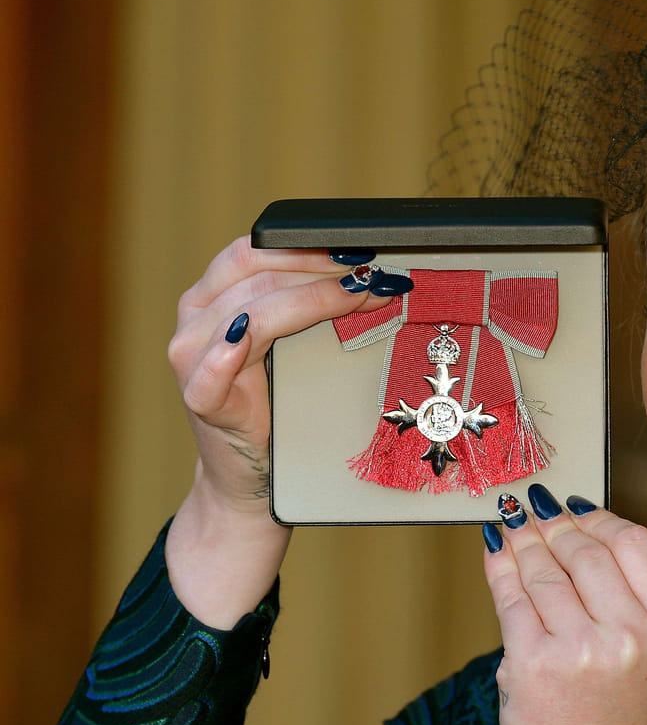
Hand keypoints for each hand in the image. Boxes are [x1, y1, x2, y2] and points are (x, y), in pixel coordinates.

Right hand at [165, 237, 400, 626]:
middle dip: (325, 272)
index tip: (361, 249)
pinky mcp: (200, 401)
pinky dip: (229, 355)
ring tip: (363, 297)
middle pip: (259, 276)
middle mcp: (196, 318)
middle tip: (377, 276)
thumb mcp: (293, 344)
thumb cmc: (277, 405)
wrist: (249, 479)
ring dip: (313, 300)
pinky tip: (245, 342)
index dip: (308, 246)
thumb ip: (311, 305)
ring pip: (251, 312)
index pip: (255, 251)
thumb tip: (373, 273)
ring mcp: (192, 359)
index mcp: (213, 295)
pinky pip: (212, 374)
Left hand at [482, 485, 646, 724]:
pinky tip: (496, 549)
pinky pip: (511, 597)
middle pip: (586, 551)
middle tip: (538, 510)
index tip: (578, 508)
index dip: (600, 517)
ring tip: (514, 526)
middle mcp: (631, 636)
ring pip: (544, 570)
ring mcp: (581, 650)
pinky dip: (499, 566)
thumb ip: (628, 588)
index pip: (635, 543)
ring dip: (523, 539)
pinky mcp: (534, 663)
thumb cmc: (617, 710)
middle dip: (555, 524)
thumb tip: (577, 518)